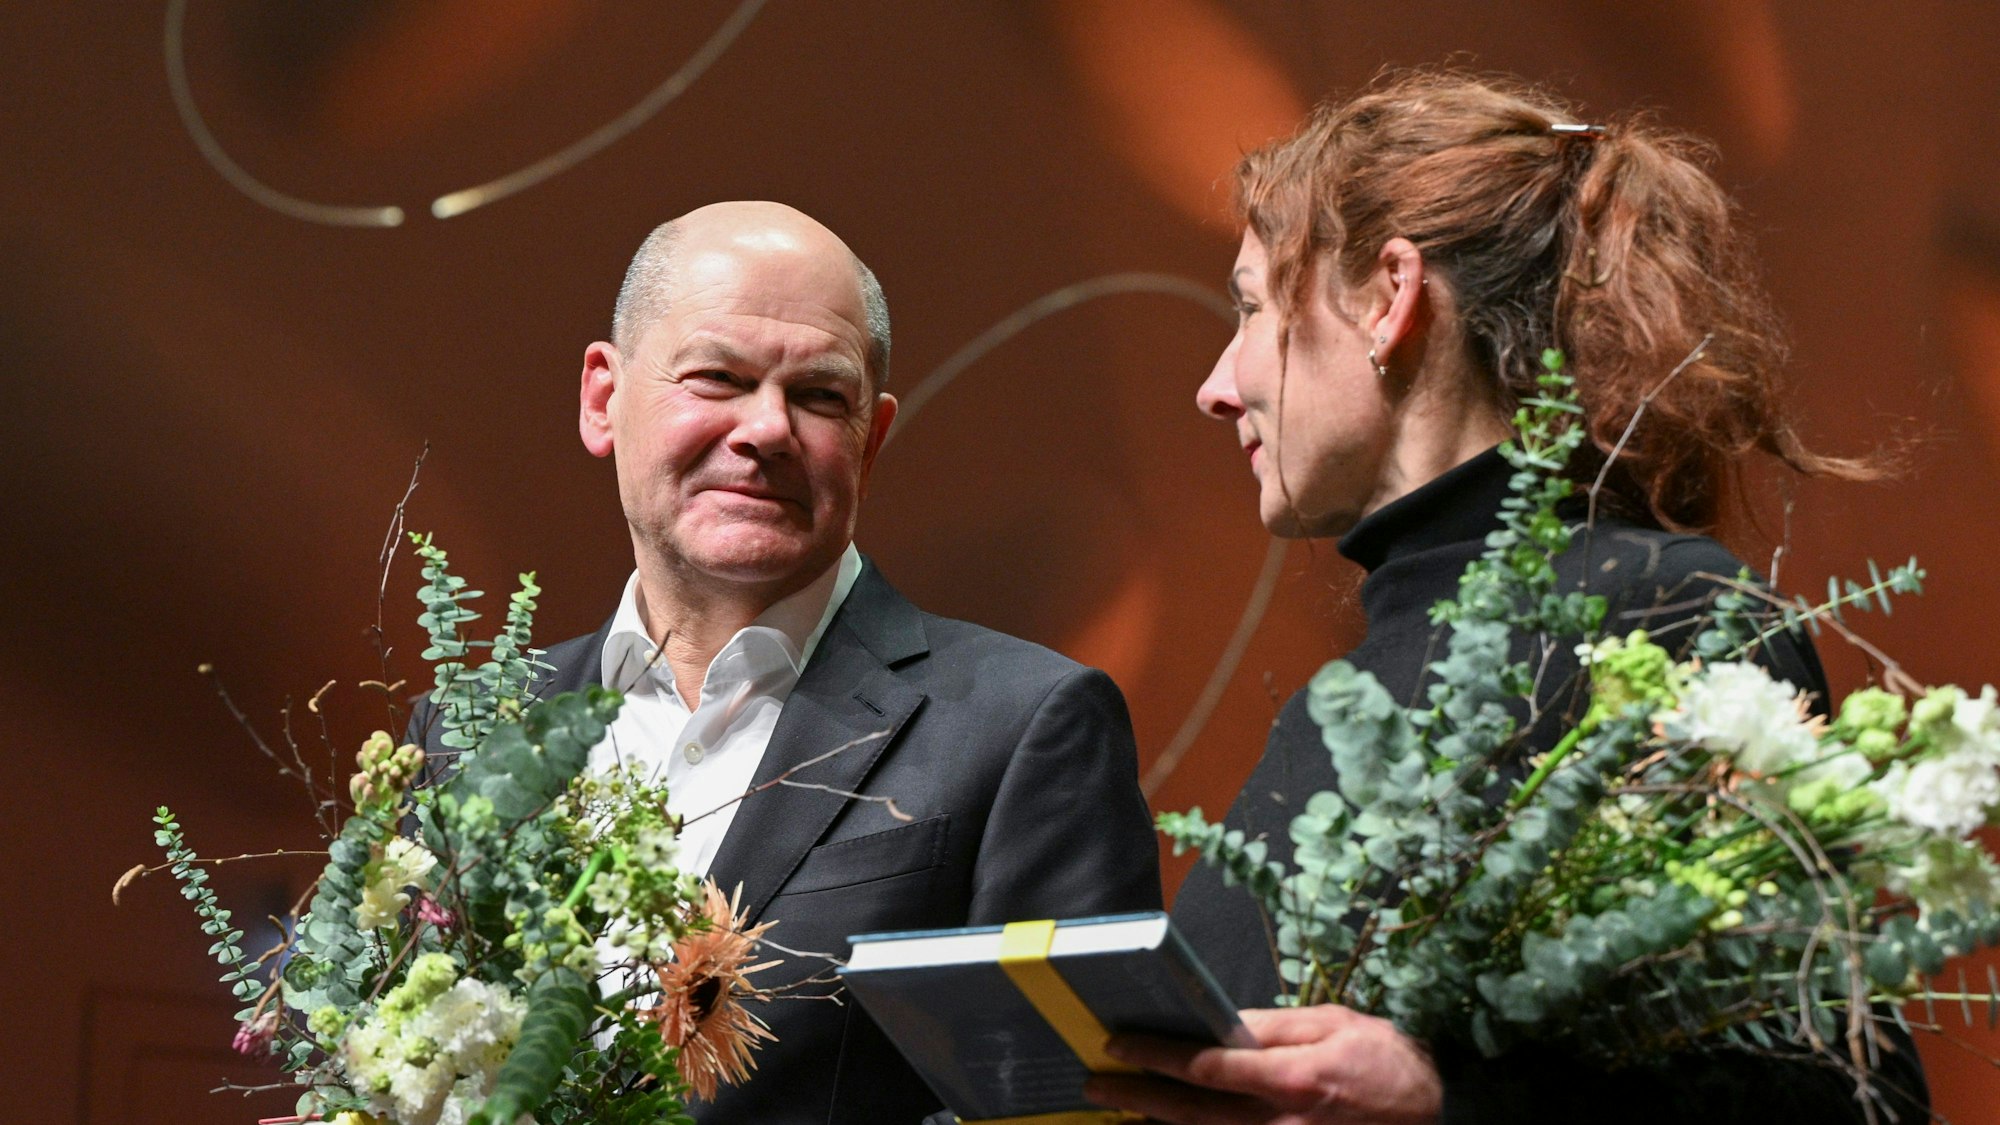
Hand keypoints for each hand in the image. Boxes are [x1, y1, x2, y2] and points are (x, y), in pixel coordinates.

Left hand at [1082, 1004, 1441, 1124]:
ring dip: (1157, 1122)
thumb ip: (1273, 1026)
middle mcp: (1280, 1123)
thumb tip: (1219, 1024)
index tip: (1119, 1044)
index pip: (1206, 1068)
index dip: (1157, 1056)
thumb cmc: (1386, 1064)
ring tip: (1118, 1106)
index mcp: (1292, 1080)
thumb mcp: (1334, 1023)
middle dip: (1137, 1098)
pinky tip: (1168, 1124)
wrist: (1434, 1116)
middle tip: (1095, 1085)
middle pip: (1191, 1113)